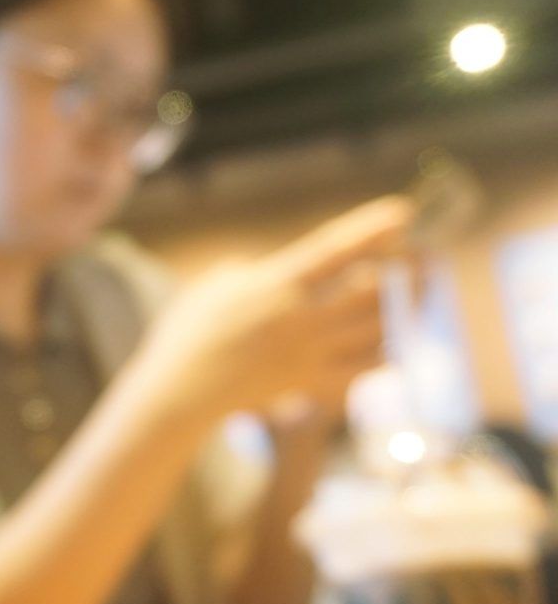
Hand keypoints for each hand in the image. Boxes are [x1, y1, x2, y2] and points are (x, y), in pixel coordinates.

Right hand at [139, 196, 412, 422]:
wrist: (182, 390)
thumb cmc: (189, 332)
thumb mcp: (215, 285)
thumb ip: (252, 270)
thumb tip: (271, 266)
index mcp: (275, 285)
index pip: (334, 250)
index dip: (370, 229)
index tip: (402, 213)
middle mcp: (300, 318)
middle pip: (370, 289)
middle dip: (402, 269)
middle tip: (420, 255)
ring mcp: (309, 353)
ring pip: (376, 328)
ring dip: (402, 307)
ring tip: (417, 292)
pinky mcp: (311, 382)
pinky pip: (364, 368)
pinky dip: (386, 352)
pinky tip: (394, 340)